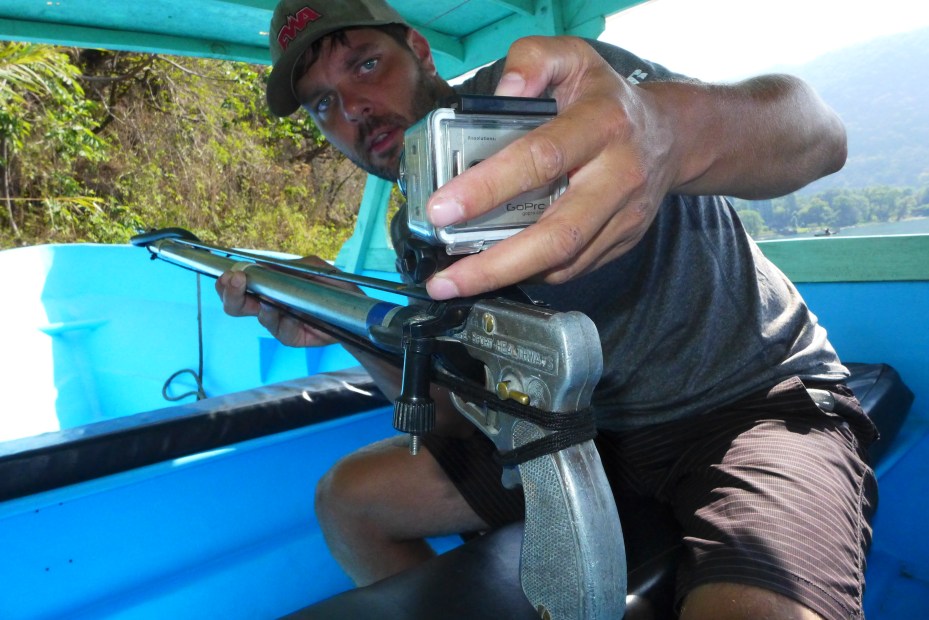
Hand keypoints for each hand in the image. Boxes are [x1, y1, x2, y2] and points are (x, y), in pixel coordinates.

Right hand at [215, 256, 361, 347]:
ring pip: (255, 316)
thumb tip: (262, 267)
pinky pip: (277, 328)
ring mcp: (280, 321)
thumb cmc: (335, 288)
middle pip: (237, 305)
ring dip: (247, 301)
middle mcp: (270, 305)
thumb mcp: (314, 268)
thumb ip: (290, 267)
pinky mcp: (292, 336)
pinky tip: (269, 306)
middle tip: (232, 281)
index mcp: (270, 287)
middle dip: (230, 293)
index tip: (227, 274)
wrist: (356, 310)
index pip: (241, 286)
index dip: (228, 282)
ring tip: (247, 287)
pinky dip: (272, 316)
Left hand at [423, 36, 677, 299]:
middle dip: (495, 263)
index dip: (489, 187)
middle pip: (557, 233)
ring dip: (507, 277)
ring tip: (456, 283)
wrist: (671, 137)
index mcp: (602, 124)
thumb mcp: (573, 57)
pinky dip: (531, 274)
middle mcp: (618, 176)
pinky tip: (496, 272)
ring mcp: (624, 216)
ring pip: (565, 261)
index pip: (542, 158)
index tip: (442, 209)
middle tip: (445, 279)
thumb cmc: (607, 98)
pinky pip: (573, 269)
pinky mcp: (623, 242)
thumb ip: (533, 60)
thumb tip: (502, 93)